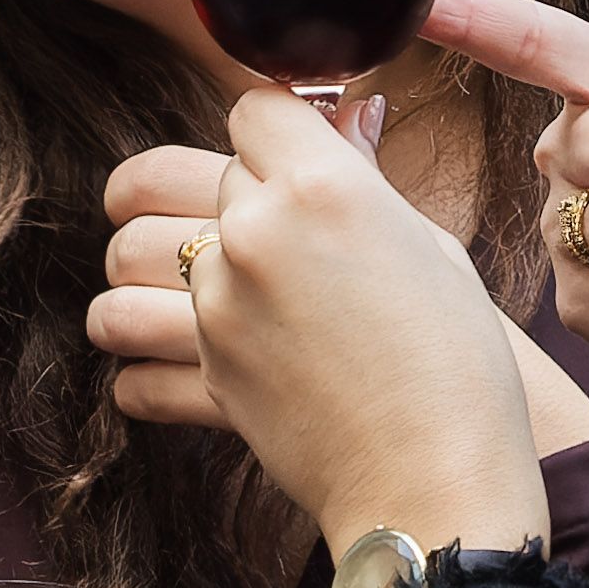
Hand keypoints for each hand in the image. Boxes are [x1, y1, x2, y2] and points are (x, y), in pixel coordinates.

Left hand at [94, 119, 588, 456]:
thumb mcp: (431, 248)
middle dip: (205, 195)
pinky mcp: (202, 372)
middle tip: (235, 227)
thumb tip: (353, 111)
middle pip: (186, 175)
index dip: (270, 131)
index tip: (284, 156)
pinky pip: (131, 351)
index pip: (253, 108)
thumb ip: (366, 176)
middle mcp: (258, 233)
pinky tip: (163, 364)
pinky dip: (141, 362)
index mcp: (325, 186)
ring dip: (139, 272)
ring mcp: (220, 305)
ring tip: (166, 293)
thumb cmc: (459, 363)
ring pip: (129, 259)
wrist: (440, 480)